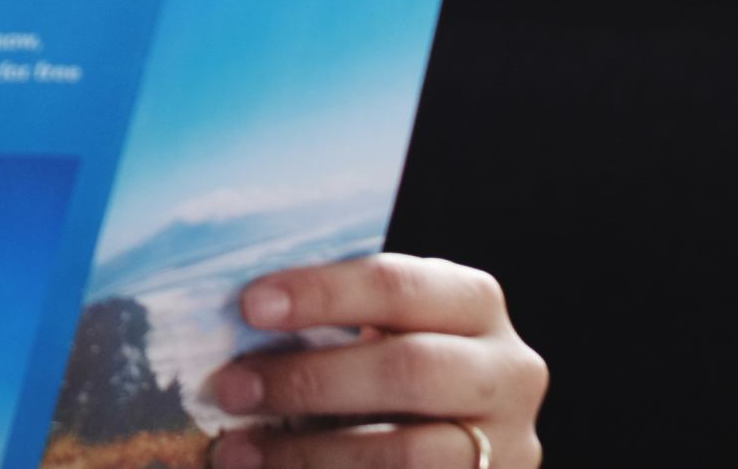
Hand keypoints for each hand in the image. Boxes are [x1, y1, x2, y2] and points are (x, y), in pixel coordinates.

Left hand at [204, 253, 546, 468]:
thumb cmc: (394, 361)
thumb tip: (231, 319)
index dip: (322, 294)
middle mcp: (507, 371)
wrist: (452, 431)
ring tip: (236, 451)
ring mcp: (507, 445)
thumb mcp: (381, 326)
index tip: (250, 306)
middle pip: (407, 371)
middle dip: (308, 380)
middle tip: (229, 388)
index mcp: (473, 301)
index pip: (396, 285)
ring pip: (406, 454)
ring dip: (308, 454)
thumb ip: (332, 320)